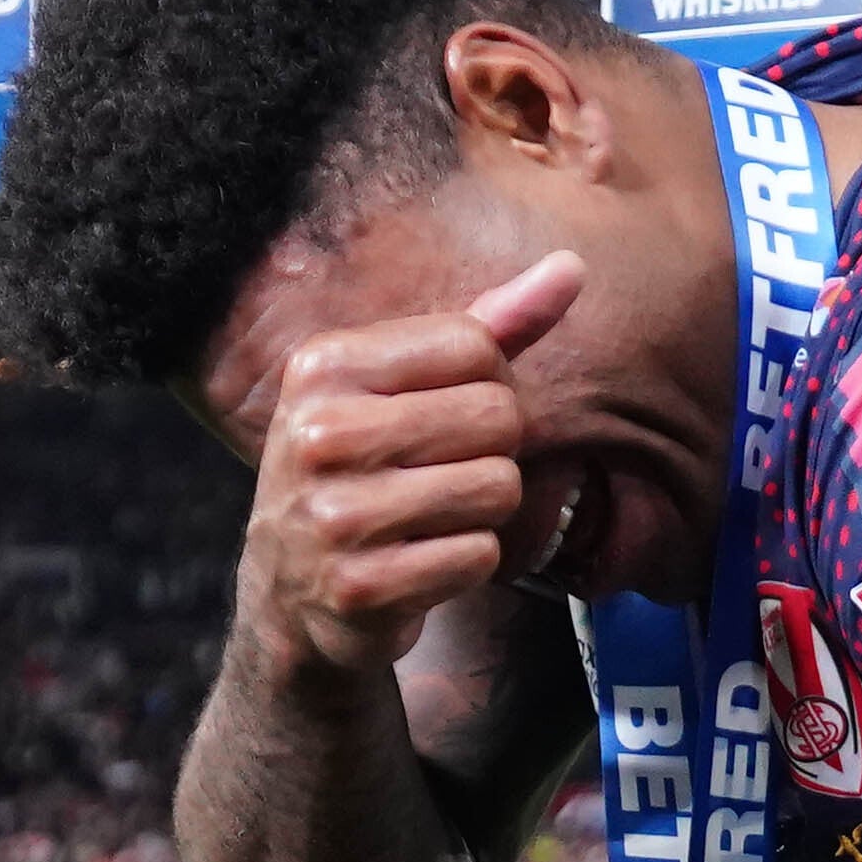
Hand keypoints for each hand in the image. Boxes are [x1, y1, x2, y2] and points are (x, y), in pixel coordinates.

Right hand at [231, 251, 582, 678]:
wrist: (289, 595)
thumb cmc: (361, 473)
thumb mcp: (402, 387)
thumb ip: (489, 326)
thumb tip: (572, 266)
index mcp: (324, 366)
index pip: (474, 346)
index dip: (487, 384)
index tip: (443, 416)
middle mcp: (319, 433)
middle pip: (496, 415)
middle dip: (493, 450)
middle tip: (441, 474)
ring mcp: (334, 514)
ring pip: (497, 487)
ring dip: (483, 511)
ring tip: (431, 518)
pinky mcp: (360, 586)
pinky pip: (479, 556)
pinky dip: (466, 563)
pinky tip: (420, 563)